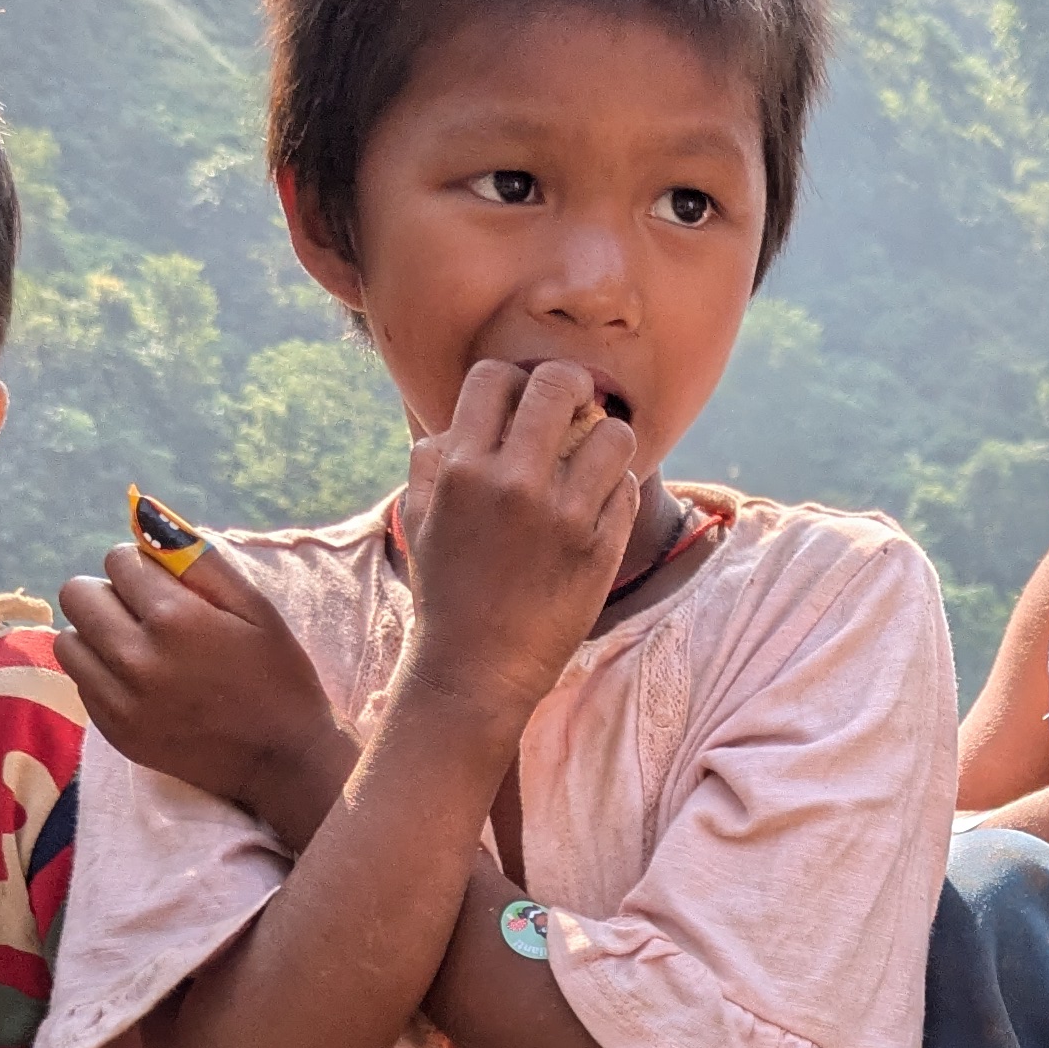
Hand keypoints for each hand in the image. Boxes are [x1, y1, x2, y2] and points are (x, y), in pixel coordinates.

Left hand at [58, 534, 347, 842]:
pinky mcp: (114, 731)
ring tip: (136, 648)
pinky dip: (101, 673)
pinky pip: (80, 681)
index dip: (144, 568)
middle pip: (78, 593)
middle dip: (110, 594)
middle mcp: (136, 657)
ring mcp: (119, 699)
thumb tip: (147, 514)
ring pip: (68, 639)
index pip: (119, 560)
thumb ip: (198, 558)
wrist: (283, 761)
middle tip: (145, 615)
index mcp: (174, 618)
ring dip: (96, 634)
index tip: (168, 588)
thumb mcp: (254, 606)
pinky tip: (139, 682)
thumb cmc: (278, 675)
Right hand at [395, 359, 643, 725]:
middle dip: (571, 386)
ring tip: (596, 458)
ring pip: (612, 432)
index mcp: (462, 469)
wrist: (478, 671)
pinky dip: (617, 486)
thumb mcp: (420, 521)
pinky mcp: (601, 547)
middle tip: (574, 405)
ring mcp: (564, 515)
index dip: (510, 381)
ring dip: (607, 438)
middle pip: (559, 383)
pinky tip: (601, 502)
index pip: (494, 376)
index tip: (520, 401)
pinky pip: (628, 486)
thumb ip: (431, 463)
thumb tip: (452, 424)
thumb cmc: (447, 592)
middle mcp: (514, 482)